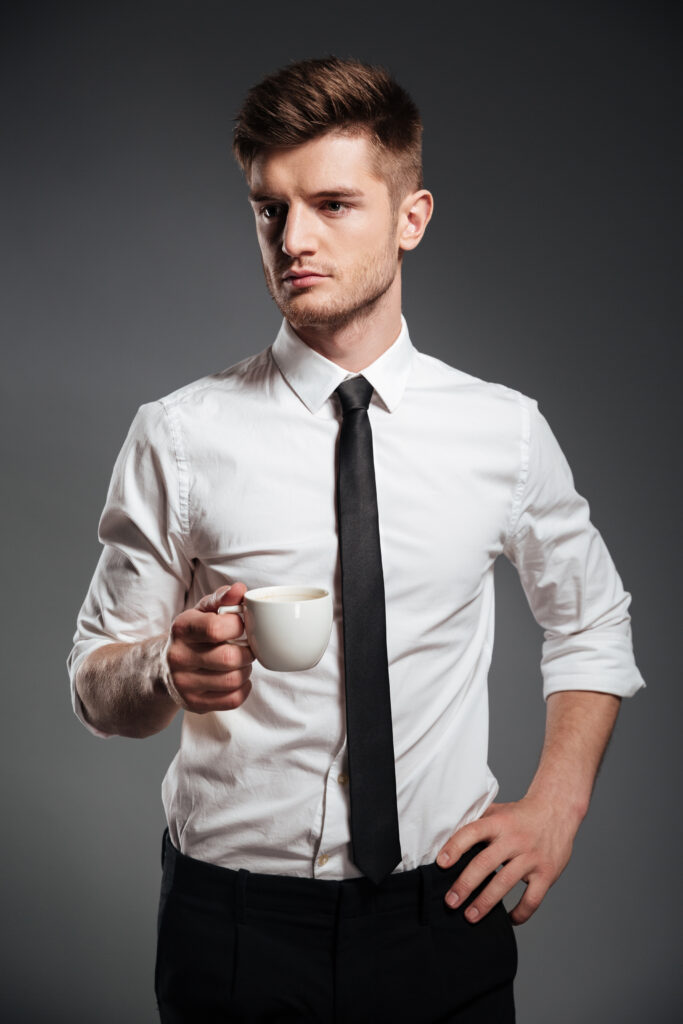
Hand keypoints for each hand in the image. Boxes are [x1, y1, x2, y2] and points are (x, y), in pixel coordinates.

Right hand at [164, 582, 254, 712]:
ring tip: (240, 662)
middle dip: (247, 652)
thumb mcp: (203, 611)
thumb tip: (240, 589)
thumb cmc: (193, 634)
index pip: (216, 628)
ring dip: (246, 670)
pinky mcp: (194, 703)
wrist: (164, 667)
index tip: (241, 626)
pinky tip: (238, 679)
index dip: (238, 626)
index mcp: (181, 629)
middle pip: (229, 659)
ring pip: (233, 681)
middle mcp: (178, 657)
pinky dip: (244, 688)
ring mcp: (184, 684)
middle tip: (245, 647)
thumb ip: (223, 598)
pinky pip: (233, 700)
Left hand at [436, 795, 579, 924]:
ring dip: (485, 903)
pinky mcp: (547, 873)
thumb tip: (444, 836)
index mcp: (499, 822)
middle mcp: (514, 839)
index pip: (472, 832)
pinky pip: (532, 899)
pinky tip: (509, 919)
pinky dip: (520, 913)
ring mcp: (531, 857)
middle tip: (450, 902)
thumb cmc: (520, 814)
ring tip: (470, 916)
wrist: (557, 810)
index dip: (455, 847)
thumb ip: (476, 822)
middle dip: (465, 885)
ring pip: (505, 883)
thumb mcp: (498, 811)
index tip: (441, 864)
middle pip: (485, 863)